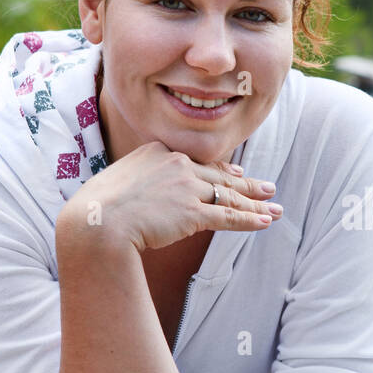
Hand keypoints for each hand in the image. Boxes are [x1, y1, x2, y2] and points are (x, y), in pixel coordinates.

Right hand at [59, 141, 281, 252]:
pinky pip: (228, 216)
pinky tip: (266, 221)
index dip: (221, 168)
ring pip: (229, 195)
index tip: (237, 170)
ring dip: (255, 203)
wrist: (97, 221)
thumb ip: (138, 180)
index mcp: (158, 151)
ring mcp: (186, 187)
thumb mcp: (118, 182)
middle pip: (219, 176)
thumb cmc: (98, 207)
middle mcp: (177, 164)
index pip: (197, 161)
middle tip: (267, 187)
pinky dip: (250, 219)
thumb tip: (143, 194)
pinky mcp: (192, 213)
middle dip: (247, 183)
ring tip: (275, 207)